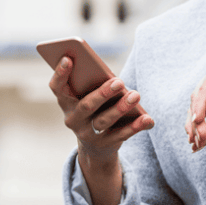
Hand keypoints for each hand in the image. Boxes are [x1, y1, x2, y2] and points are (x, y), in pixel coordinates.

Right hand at [49, 55, 153, 204]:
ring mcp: (88, 134)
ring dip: (121, 107)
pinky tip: (148, 119)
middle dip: (103, 93)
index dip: (60, 73)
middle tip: (119, 81)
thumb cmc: (93, 107)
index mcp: (65, 101)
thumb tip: (114, 77)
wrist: (95, 146)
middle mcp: (73, 119)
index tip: (68, 58)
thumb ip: (93, 82)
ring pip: (104, 121)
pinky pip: (122, 135)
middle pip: (86, 105)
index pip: (57, 87)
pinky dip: (136, 126)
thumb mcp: (88, 95)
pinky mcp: (106, 145)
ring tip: (136, 95)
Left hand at [185, 51, 205, 150]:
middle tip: (194, 140)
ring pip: (198, 95)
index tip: (194, 146)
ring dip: (195, 116)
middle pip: (197, 103)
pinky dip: (200, 103)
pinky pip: (205, 86)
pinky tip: (199, 117)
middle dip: (193, 123)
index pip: (202, 111)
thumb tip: (200, 143)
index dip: (197, 128)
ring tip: (198, 132)